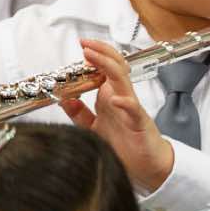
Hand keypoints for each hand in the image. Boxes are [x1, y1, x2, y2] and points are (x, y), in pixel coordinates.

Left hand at [55, 39, 173, 191]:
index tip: (82, 46)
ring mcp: (131, 109)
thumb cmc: (125, 145)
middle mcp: (121, 98)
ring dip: (109, 67)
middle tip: (85, 44)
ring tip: (94, 58)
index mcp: (111, 97)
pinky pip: (133, 111)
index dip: (95, 56)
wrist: (147, 166)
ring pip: (123, 82)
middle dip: (101, 53)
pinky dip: (125, 103)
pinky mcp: (138, 124)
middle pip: (115, 68)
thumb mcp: (94, 127)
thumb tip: (63, 98)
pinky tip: (115, 100)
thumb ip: (79, 113)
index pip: (105, 69)